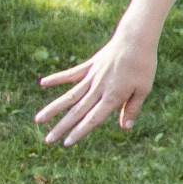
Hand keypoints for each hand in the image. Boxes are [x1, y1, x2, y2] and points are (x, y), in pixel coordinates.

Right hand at [36, 28, 157, 145]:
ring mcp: (91, 77)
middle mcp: (98, 89)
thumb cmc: (144, 66)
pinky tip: (42, 83)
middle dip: (61, 127)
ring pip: (69, 96)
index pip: (93, 119)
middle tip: (48, 140)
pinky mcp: (88, 66)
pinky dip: (56, 78)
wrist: (136, 39)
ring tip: (38, 119)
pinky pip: (70, 74)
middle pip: (77, 111)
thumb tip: (125, 128)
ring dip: (53, 108)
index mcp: (113, 97)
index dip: (79, 132)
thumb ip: (132, 108)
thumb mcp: (144, 89)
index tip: (66, 143)